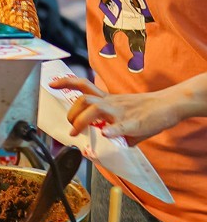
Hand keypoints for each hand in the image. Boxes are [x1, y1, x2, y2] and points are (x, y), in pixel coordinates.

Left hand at [48, 75, 185, 143]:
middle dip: (71, 112)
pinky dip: (112, 130)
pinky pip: (121, 126)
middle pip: (84, 99)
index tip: (51, 83)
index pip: (83, 86)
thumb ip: (111, 126)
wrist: (170, 105)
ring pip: (95, 108)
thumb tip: (103, 139)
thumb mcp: (125, 116)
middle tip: (70, 125)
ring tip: (76, 130)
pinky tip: (106, 134)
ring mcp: (122, 112)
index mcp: (108, 100)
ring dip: (82, 120)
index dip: (66, 82)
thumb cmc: (148, 111)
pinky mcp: (134, 123)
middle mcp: (111, 103)